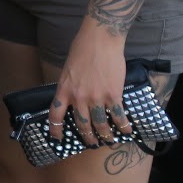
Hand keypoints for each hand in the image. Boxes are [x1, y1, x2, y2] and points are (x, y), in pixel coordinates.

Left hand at [50, 26, 133, 147]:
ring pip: (100, 125)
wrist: (100, 40)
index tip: (58, 138)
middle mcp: (78, 97)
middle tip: (91, 142)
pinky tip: (126, 130)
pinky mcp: (113, 95)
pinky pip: (118, 116)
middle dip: (87, 137)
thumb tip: (73, 99)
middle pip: (82, 125)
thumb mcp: (68, 70)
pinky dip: (123, 126)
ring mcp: (96, 98)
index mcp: (64, 90)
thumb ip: (69, 86)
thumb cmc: (82, 50)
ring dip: (105, 135)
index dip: (55, 130)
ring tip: (108, 139)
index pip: (55, 115)